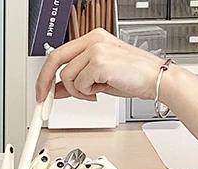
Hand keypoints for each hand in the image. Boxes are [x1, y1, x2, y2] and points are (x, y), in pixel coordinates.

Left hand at [36, 29, 162, 102]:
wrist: (155, 79)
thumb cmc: (133, 77)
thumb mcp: (98, 79)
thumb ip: (77, 81)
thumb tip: (58, 91)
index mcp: (93, 39)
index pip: (59, 53)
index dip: (46, 74)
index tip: (42, 90)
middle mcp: (93, 40)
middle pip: (55, 59)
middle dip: (46, 82)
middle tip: (44, 100)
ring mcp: (96, 49)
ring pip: (67, 76)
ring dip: (77, 92)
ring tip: (94, 92)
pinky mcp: (99, 62)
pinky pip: (79, 84)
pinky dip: (86, 94)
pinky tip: (100, 91)